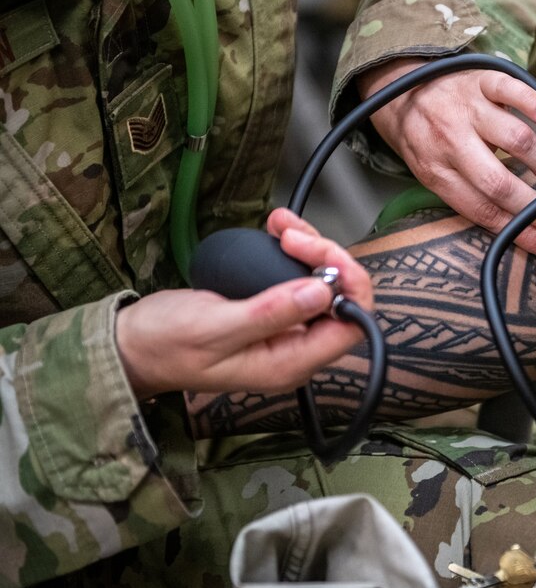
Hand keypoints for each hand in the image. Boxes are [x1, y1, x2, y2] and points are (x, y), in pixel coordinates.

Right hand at [118, 209, 372, 398]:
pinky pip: (298, 279)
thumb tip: (322, 291)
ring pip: (323, 283)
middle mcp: (296, 350)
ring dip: (310, 247)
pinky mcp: (273, 312)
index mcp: (290, 363)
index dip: (349, 284)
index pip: (351, 325)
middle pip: (342, 299)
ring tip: (280, 225)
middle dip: (326, 257)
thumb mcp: (215, 327)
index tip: (320, 253)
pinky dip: (293, 251)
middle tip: (291, 234)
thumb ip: (270, 313)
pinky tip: (276, 232)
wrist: (131, 344)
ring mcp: (286, 330)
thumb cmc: (165, 344)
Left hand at [358, 57, 535, 258]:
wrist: (398, 91)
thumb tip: (520, 227)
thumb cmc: (424, 138)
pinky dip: (533, 103)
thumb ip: (468, 195)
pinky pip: (510, 90)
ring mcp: (467, 109)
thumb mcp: (433, 173)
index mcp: (436, 172)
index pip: (482, 210)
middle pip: (499, 183)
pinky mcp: (480, 80)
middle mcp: (450, 141)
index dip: (520, 232)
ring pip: (514, 139)